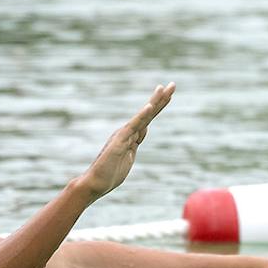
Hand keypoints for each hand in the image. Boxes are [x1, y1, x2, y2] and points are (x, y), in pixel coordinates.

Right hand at [77, 84, 172, 198]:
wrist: (94, 184)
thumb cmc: (109, 174)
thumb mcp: (128, 157)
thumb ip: (134, 145)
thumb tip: (142, 132)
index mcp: (130, 136)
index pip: (148, 119)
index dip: (158, 106)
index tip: (168, 94)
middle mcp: (127, 132)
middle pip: (148, 113)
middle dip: (161, 98)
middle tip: (173, 84)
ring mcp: (123, 135)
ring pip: (143, 116)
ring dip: (154, 102)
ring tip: (164, 88)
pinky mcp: (119, 141)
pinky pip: (133, 127)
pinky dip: (141, 116)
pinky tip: (150, 106)